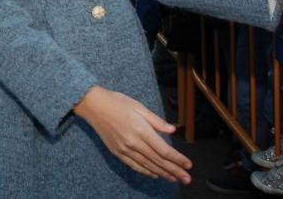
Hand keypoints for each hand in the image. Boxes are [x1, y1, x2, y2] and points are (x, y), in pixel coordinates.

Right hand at [74, 86, 190, 183]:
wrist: (93, 106)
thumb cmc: (117, 102)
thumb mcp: (139, 106)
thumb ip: (156, 121)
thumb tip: (172, 129)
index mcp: (141, 129)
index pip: (163, 149)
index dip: (177, 159)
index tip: (188, 165)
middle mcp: (133, 142)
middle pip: (158, 160)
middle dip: (174, 171)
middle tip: (186, 179)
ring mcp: (124, 149)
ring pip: (147, 165)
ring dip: (162, 174)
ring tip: (174, 179)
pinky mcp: (117, 152)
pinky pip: (134, 166)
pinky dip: (146, 172)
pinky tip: (155, 175)